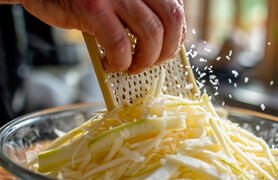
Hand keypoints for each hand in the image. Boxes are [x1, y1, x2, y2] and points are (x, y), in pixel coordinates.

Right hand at [20, 0, 186, 73]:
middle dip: (166, 51)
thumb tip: (161, 43)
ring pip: (151, 35)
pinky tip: (110, 64)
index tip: (167, 51)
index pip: (176, 11)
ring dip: (144, 60)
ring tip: (130, 67)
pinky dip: (120, 62)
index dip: (176, 37)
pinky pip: (120, 46)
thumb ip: (140, 12)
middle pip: (171, 21)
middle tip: (151, 63)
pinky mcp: (94, 8)